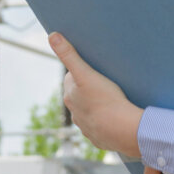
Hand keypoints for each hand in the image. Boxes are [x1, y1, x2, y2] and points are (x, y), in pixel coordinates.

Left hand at [50, 32, 142, 157]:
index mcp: (70, 96)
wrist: (121, 130)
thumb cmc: (104, 99)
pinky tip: (115, 118)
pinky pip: (101, 127)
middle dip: (89, 89)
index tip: (94, 69)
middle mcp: (74, 112)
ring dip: (97, 106)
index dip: (82, 71)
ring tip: (112, 100)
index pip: (71, 78)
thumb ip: (69, 55)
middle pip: (80, 95)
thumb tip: (52, 35)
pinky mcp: (99, 138)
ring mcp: (86, 127)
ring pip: (90, 112)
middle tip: (106, 82)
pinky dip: (105, 122)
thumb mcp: (85, 73)